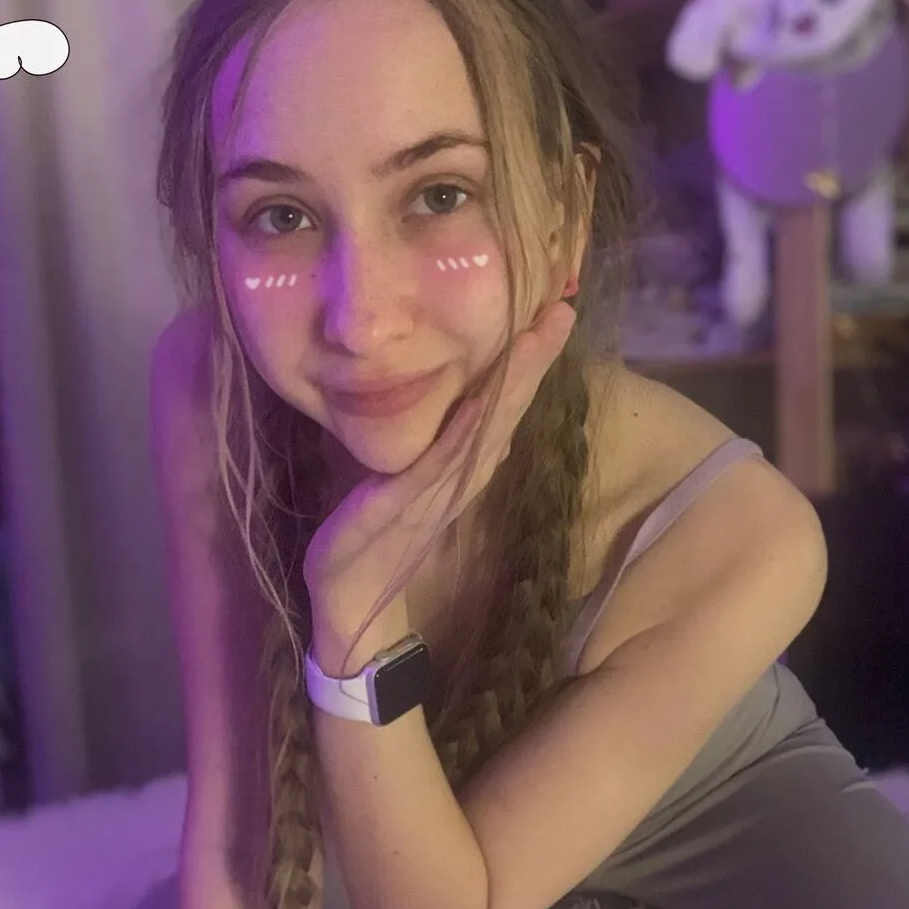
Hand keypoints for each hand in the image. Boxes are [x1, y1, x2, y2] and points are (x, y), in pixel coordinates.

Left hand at [305, 298, 577, 660]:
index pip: (501, 408)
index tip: (555, 315)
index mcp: (458, 469)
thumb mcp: (403, 480)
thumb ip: (432, 448)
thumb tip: (462, 413)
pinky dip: (462, 434)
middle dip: (533, 362)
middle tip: (562, 312)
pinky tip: (480, 402)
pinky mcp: (403, 507)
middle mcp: (457, 478)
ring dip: (511, 385)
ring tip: (534, 339)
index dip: (529, 364)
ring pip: (483, 431)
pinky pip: (438, 465)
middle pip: (504, 412)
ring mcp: (434, 492)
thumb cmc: (371, 537)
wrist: (345, 597)